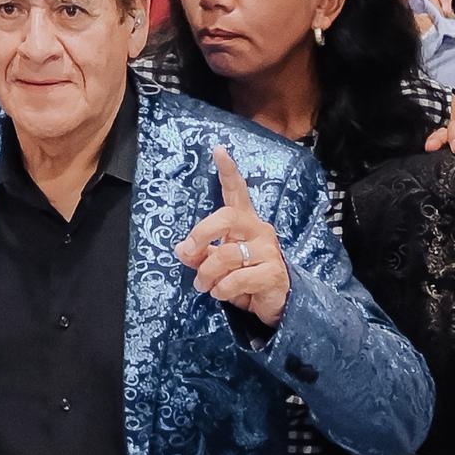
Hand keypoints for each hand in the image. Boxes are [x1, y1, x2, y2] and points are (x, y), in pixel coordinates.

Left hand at [174, 143, 294, 323]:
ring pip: (226, 254)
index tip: (218, 150)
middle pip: (227, 217)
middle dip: (201, 234)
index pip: (237, 191)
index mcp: (244, 221)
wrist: (273, 304)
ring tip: (204, 285)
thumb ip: (198, 254)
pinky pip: (236, 279)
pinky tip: (221, 293)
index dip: (228, 170)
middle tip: (189, 252)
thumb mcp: (215, 265)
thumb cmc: (242, 277)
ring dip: (207, 274)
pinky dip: (221, 289)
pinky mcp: (273, 272)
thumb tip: (182, 249)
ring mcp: (268, 250)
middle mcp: (258, 229)